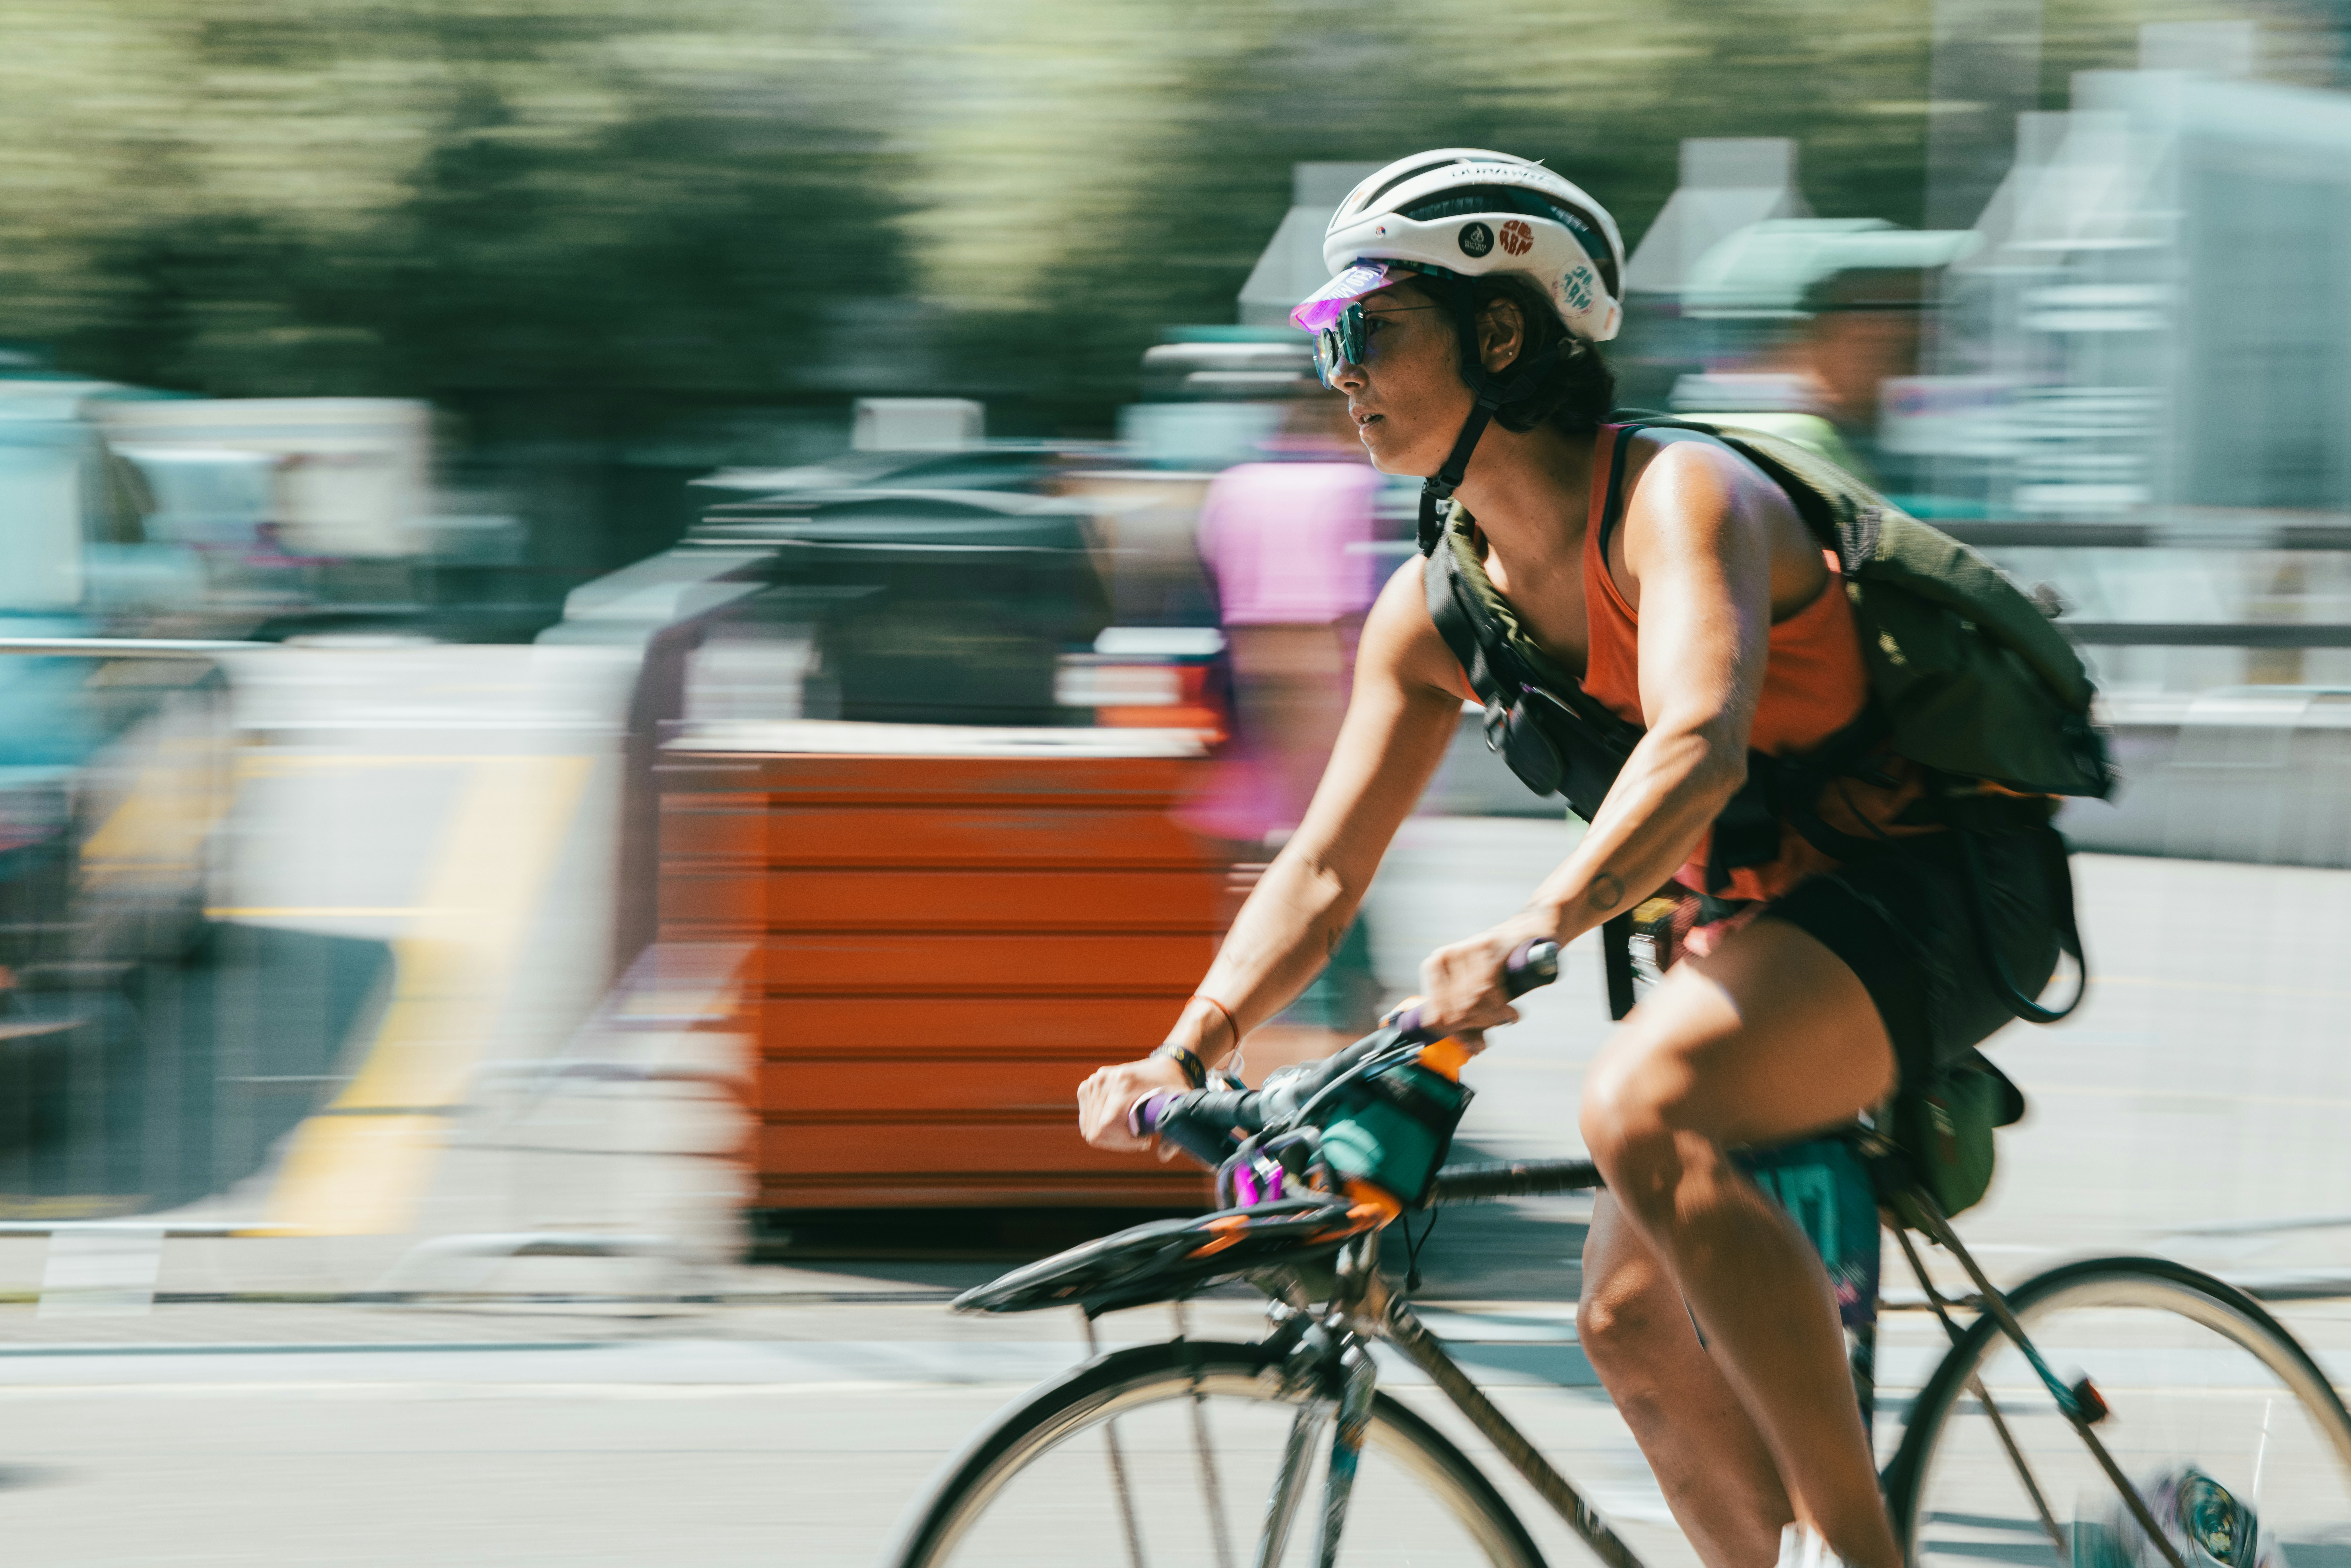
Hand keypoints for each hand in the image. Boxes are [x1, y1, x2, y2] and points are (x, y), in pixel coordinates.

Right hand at [1078, 1054, 1195, 1154]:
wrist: (1163, 1066)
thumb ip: (1173, 1132)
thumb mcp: (1178, 1106)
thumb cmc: (1172, 1086)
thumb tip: (1163, 1157)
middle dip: (1117, 1142)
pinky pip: (1086, 1119)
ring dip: (1108, 1135)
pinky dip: (1099, 1127)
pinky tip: (1118, 1123)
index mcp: (1123, 1083)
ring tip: (1130, 1130)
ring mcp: (1093, 1081)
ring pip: (1088, 1127)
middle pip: (1094, 1130)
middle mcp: (1103, 1080)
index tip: (1144, 1140)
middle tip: (1138, 1138)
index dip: (1122, 1142)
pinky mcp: (1088, 1086)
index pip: (1105, 1125)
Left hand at [1413, 915, 1554, 1048]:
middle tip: (1495, 1026)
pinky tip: (1511, 1012)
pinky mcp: (1487, 947)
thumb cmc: (1502, 967)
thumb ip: (1470, 1018)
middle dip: (1476, 1027)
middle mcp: (1445, 957)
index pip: (1434, 1015)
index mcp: (1434, 967)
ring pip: (1470, 1003)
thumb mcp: (1478, 991)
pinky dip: (1500, 1009)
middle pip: (1453, 1012)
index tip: (1475, 1042)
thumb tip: (1472, 1049)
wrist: (1529, 933)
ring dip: (1491, 1018)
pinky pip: (1487, 990)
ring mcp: (1465, 950)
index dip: (1454, 1034)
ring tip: (1505, 1017)